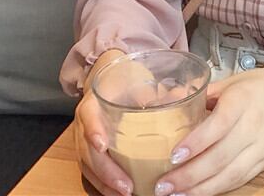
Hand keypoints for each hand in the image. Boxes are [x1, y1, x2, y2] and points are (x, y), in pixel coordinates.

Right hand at [74, 50, 157, 195]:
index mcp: (94, 101)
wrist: (108, 81)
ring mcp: (83, 140)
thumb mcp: (136, 81)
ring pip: (88, 167)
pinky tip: (120, 195)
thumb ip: (154, 92)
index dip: (94, 130)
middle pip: (87, 150)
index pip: (89, 115)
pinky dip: (105, 186)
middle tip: (127, 186)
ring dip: (106, 184)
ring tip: (126, 195)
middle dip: (106, 171)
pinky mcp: (88, 153)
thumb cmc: (123, 80)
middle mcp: (84, 123)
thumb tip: (180, 97)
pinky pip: (92, 174)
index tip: (103, 145)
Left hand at [152, 63, 263, 195]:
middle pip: (221, 156)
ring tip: (175, 195)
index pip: (219, 125)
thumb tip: (170, 102)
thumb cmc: (260, 86)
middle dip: (190, 175)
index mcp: (242, 100)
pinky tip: (197, 193)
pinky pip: (240, 180)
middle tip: (163, 185)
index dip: (196, 142)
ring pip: (230, 175)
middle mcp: (254, 125)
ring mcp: (262, 147)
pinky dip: (217, 190)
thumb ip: (203, 94)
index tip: (173, 156)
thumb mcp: (232, 81)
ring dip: (201, 190)